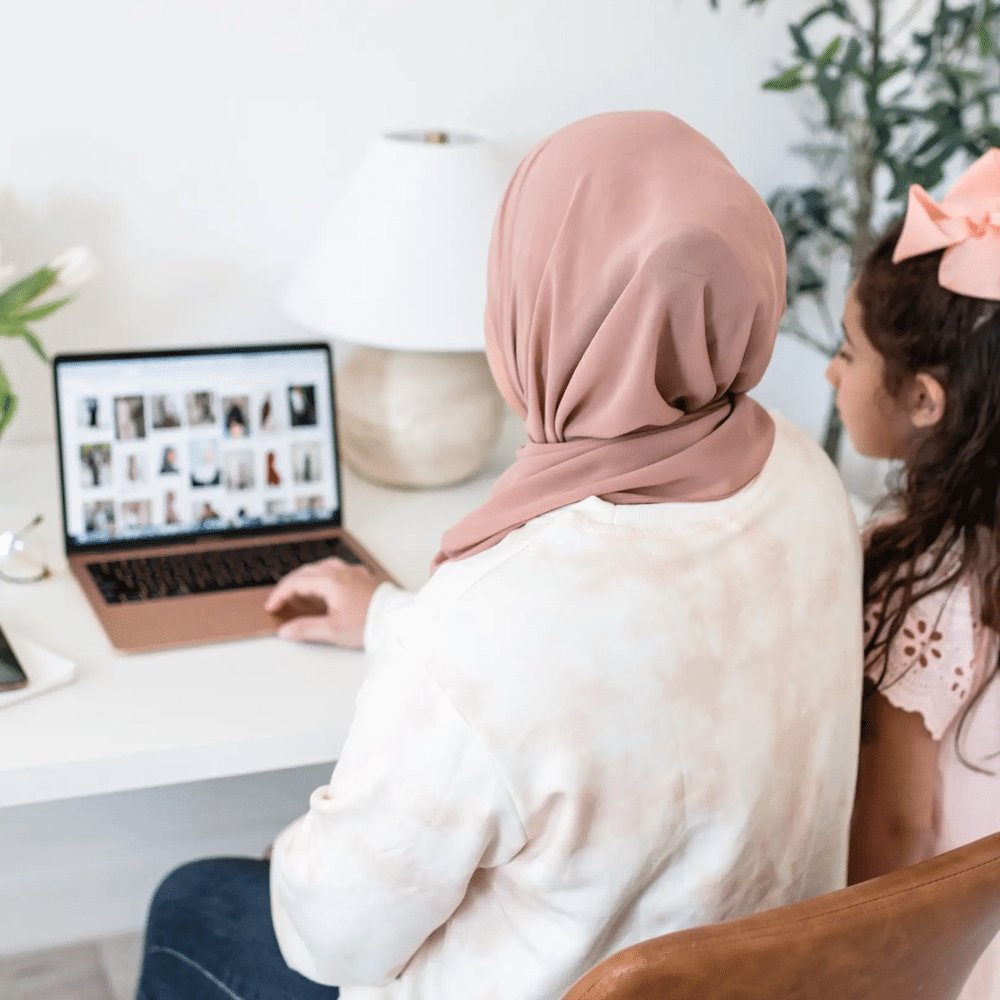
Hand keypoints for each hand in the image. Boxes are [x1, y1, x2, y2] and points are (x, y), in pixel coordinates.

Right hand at [265, 557, 380, 647]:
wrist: (397, 620)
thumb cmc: (368, 624)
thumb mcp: (333, 630)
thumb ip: (306, 628)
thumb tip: (285, 630)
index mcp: (330, 581)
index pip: (296, 583)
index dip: (280, 594)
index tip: (272, 606)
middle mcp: (341, 571)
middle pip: (307, 571)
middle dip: (290, 584)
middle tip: (280, 599)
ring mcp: (353, 571)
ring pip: (322, 567)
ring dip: (306, 578)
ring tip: (299, 591)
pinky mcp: (363, 576)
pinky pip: (337, 570)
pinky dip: (323, 576)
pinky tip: (325, 586)